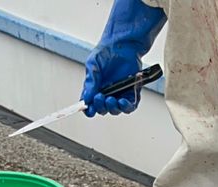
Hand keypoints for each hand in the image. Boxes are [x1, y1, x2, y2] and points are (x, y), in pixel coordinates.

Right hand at [82, 0, 165, 117]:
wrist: (123, 45)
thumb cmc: (106, 53)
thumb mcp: (93, 64)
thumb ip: (90, 81)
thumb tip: (86, 98)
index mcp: (95, 89)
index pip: (91, 105)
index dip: (89, 110)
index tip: (88, 110)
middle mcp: (107, 94)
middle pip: (103, 109)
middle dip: (101, 107)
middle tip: (100, 97)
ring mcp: (119, 95)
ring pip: (116, 110)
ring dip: (113, 108)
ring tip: (111, 100)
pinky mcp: (132, 93)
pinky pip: (130, 106)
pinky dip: (126, 107)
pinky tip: (123, 102)